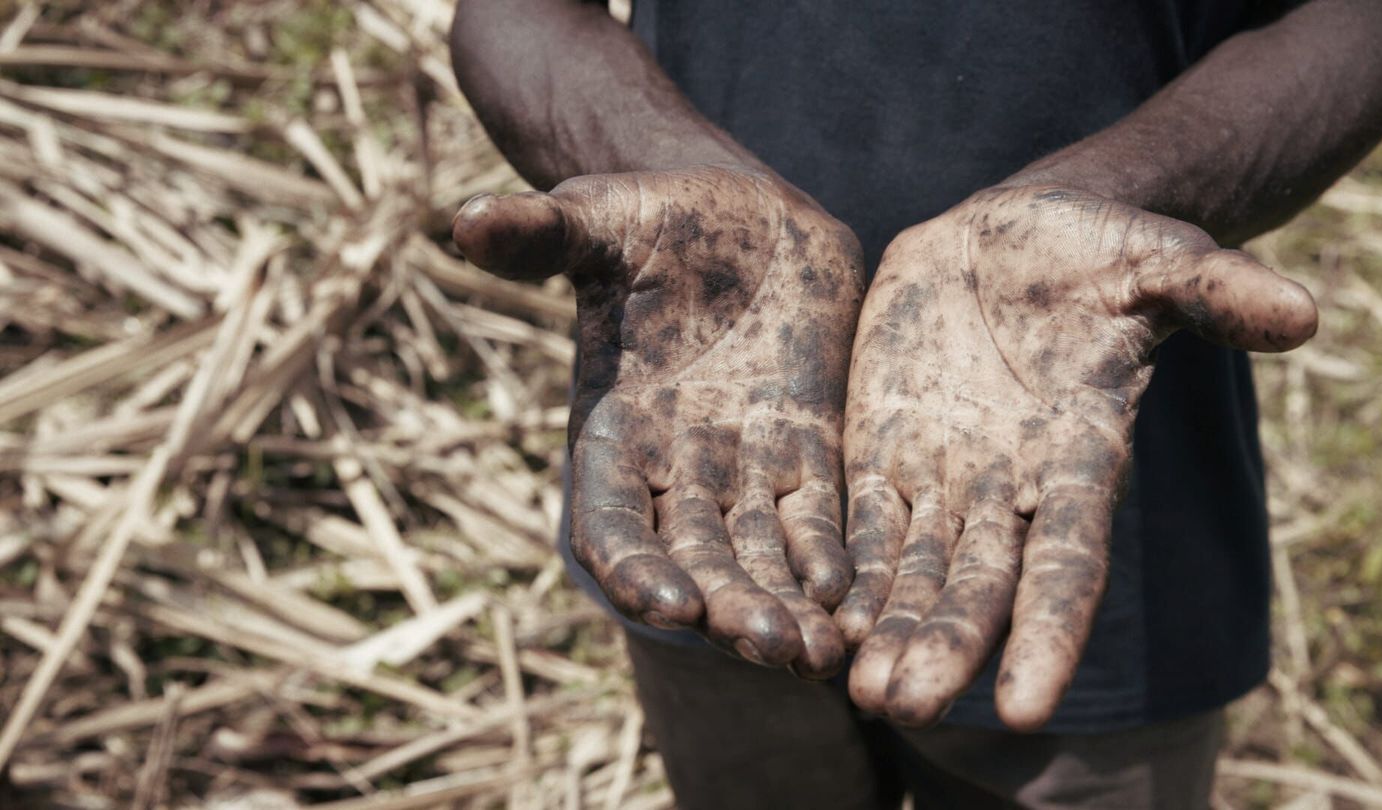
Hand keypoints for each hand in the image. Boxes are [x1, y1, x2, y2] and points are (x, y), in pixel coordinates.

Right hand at [453, 166, 863, 676]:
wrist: (744, 215)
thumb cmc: (654, 215)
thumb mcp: (596, 219)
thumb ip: (539, 235)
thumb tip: (464, 222)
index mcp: (611, 429)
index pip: (610, 523)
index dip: (634, 568)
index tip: (671, 606)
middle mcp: (672, 468)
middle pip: (694, 562)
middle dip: (728, 608)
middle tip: (771, 646)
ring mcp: (741, 467)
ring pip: (758, 559)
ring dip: (783, 608)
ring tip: (820, 656)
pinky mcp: (805, 451)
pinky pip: (814, 522)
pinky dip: (827, 562)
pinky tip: (853, 597)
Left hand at [836, 185, 1316, 727]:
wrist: (1012, 237)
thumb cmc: (1098, 249)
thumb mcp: (1161, 259)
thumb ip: (1218, 290)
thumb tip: (1306, 313)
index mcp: (1079, 453)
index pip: (1069, 558)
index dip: (1049, 630)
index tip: (1025, 707)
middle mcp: (1010, 485)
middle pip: (977, 584)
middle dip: (945, 647)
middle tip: (905, 710)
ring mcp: (943, 474)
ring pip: (912, 571)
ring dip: (886, 631)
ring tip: (858, 696)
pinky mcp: (883, 450)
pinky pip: (859, 524)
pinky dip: (840, 575)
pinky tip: (814, 625)